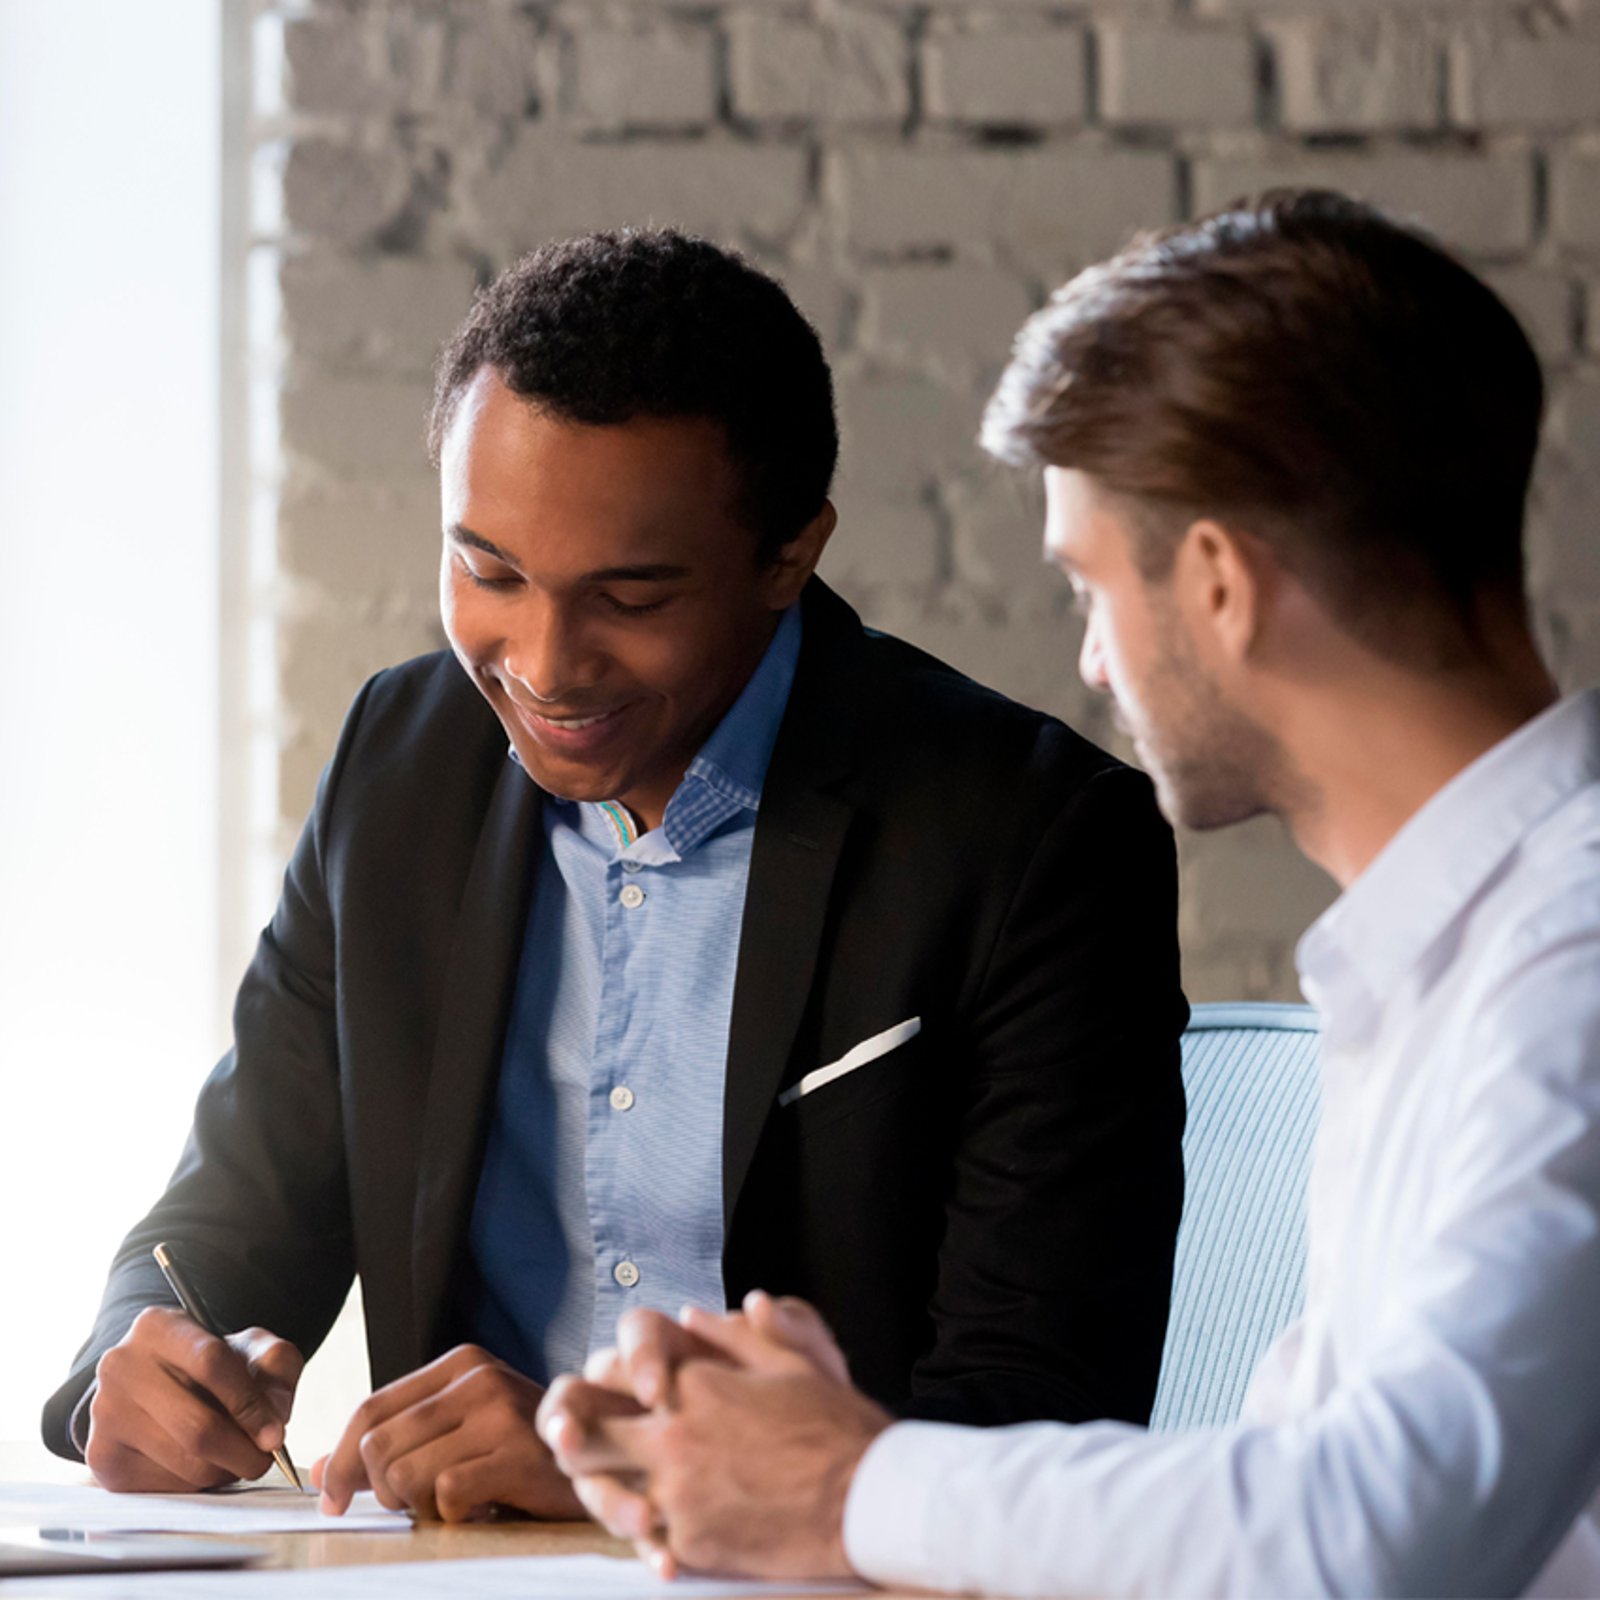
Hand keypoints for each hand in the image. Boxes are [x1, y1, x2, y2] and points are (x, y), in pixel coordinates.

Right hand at [85, 1307, 301, 1491]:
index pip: (211, 1363)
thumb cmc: (209, 1364)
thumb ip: (276, 1367)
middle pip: (197, 1426)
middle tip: (264, 1460)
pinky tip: (201, 1463)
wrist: (158, 1383)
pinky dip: (195, 1485)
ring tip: (234, 1456)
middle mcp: (121, 1366)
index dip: (249, 1403)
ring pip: (184, 1462)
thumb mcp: (250, 1348)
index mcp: (157, 1326)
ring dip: (223, 1470)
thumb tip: (274, 1418)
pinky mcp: (102, 1457)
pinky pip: (164, 1487)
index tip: (275, 1434)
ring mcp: (105, 1414)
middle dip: (242, 1451)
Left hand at [313, 1344, 580, 1522]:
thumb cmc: (524, 1455)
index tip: (332, 1501)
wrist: (607, 1462)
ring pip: (405, 1474)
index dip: (339, 1460)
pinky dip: (454, 1518)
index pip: (370, 1408)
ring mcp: (502, 1411)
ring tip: (456, 1506)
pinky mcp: (518, 1453)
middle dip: (383, 1491)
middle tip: (415, 1507)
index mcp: (461, 1363)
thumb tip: (316, 1469)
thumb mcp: (458, 1437)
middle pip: (378, 1445)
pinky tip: (485, 1510)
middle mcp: (479, 1377)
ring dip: (420, 1508)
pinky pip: (445, 1497)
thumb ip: (394, 1445)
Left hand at [541, 1293, 887, 1578]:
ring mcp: (676, 1495)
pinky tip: (662, 1535)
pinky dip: (647, 1537)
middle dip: (573, 1439)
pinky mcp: (690, 1544)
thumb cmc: (834, 1424)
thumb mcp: (788, 1361)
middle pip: (584, 1439)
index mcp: (693, 1384)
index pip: (612, 1375)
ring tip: (615, 1493)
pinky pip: (645, 1541)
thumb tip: (690, 1316)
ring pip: (604, 1495)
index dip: (601, 1384)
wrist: (866, 1498)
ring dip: (604, 1492)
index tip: (608, 1391)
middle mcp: (672, 1437)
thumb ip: (730, 1337)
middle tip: (576, 1445)